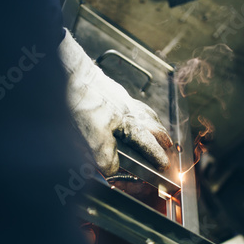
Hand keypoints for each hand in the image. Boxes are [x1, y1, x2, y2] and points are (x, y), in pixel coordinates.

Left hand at [58, 29, 172, 175]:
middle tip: (168, 145)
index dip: (157, 156)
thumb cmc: (85, 101)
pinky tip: (132, 110)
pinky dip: (140, 110)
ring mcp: (124, 99)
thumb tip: (112, 169)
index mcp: (131, 124)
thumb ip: (106, 154)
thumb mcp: (94, 136)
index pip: (149, 144)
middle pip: (154, 126)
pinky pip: (135, 103)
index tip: (165, 164)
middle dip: (162, 138)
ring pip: (146, 113)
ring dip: (155, 123)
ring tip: (157, 129)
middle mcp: (132, 111)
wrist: (74, 74)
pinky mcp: (114, 91)